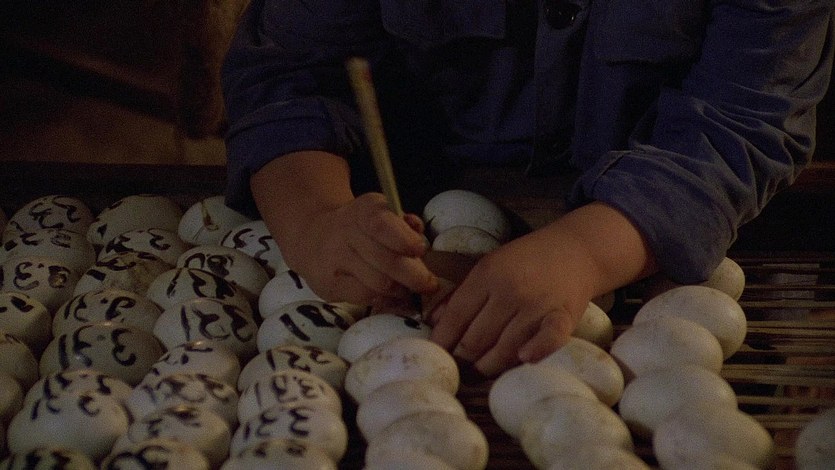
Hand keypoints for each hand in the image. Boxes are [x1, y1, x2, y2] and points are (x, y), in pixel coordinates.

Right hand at [285, 192, 438, 306]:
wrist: (314, 238)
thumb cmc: (360, 228)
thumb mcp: (380, 215)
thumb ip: (403, 226)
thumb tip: (419, 235)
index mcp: (364, 210)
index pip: (382, 225)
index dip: (404, 239)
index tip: (420, 250)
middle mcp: (345, 232)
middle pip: (386, 261)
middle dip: (414, 276)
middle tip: (428, 284)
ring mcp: (335, 260)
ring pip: (378, 283)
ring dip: (400, 290)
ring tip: (407, 289)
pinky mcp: (328, 285)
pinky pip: (365, 297)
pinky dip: (383, 299)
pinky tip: (388, 296)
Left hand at [428, 227, 594, 376]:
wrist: (576, 250)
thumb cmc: (525, 261)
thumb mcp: (488, 267)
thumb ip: (461, 294)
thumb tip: (433, 322)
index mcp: (487, 276)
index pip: (456, 317)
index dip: (442, 341)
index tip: (435, 356)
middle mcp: (510, 292)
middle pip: (477, 339)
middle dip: (462, 360)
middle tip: (456, 371)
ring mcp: (537, 306)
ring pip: (505, 349)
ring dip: (488, 367)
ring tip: (478, 374)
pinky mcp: (563, 317)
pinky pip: (549, 339)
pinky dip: (537, 351)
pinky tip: (524, 359)